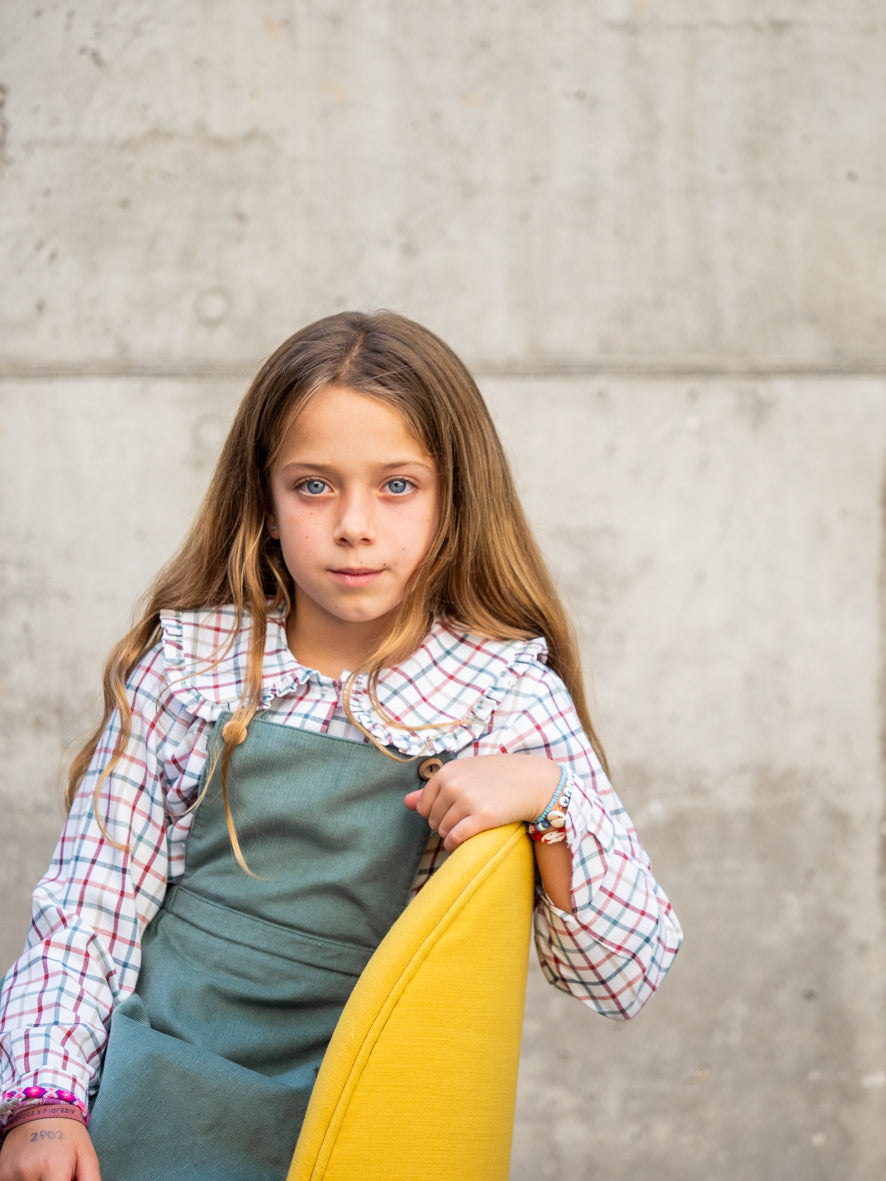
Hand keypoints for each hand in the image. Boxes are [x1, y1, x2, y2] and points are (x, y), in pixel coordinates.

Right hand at [0, 1120, 100, 1180]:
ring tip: (45, 1173)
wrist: (41, 1109)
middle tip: (56, 1175)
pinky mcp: (1, 1175)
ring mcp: (11, 1174)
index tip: (65, 1180)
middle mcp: (28, 1172)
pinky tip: (32, 1173)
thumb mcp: (87, 1155)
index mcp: (53, 1166)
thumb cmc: (68, 1134)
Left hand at [404, 753, 560, 851]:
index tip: (453, 814)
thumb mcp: (465, 774)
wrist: (534, 782)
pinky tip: (465, 842)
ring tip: (468, 829)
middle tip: (465, 821)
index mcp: (447, 772)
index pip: (423, 806)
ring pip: (443, 831)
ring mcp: (467, 801)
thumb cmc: (499, 777)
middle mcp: (454, 785)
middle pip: (432, 820)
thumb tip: (406, 803)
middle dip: (444, 825)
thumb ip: (434, 788)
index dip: (436, 814)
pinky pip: (454, 839)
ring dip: (452, 835)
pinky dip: (455, 845)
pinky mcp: (482, 817)